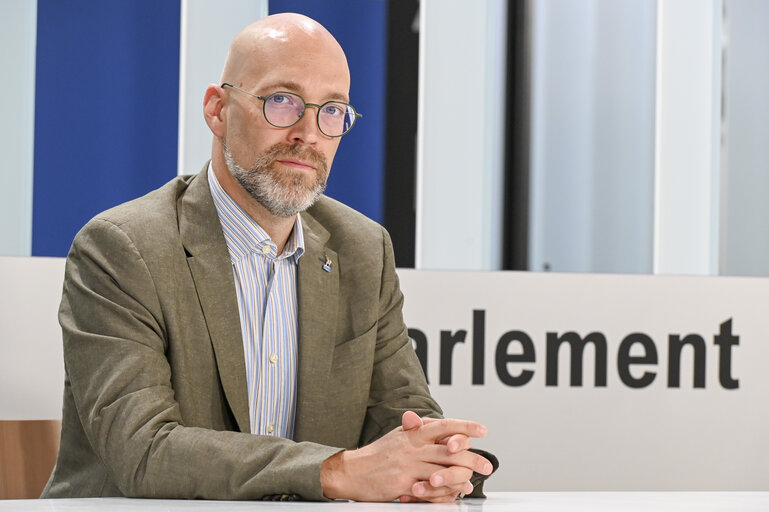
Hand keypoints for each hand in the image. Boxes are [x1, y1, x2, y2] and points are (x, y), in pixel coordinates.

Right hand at [321, 412, 490, 501]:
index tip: (482, 430)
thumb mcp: (398, 435)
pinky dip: (445, 492)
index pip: (444, 425)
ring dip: (462, 477)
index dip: (465, 426)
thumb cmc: (378, 454)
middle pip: (450, 451)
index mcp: (413, 433)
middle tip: (487, 465)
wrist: (353, 471)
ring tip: (472, 481)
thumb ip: (417, 428)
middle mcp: (412, 447)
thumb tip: (434, 422)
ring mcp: (408, 465)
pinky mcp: (403, 484)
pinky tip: (454, 493)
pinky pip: (430, 489)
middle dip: (473, 458)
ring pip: (443, 471)